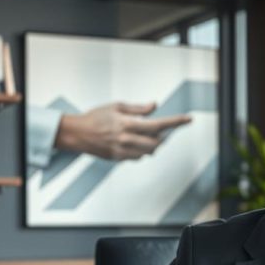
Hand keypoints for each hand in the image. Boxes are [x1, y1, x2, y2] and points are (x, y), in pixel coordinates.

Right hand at [56, 101, 191, 160]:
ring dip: (152, 144)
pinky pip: (138, 157)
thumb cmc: (95, 118)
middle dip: (162, 136)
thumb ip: (138, 108)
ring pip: (149, 152)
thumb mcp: (117, 106)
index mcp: (127, 123)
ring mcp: (122, 151)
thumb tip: (154, 107)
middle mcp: (126, 139)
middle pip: (157, 142)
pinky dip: (142, 150)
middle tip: (160, 129)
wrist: (77, 133)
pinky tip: (134, 142)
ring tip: (144, 135)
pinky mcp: (119, 158)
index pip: (158, 125)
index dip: (175, 122)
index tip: (187, 119)